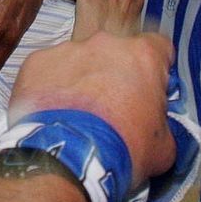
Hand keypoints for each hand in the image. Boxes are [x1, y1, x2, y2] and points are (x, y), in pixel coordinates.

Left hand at [7, 32, 176, 188]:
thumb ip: (164, 126)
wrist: (68, 158)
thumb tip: (158, 128)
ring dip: (81, 80)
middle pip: (115, 53)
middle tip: (111, 108)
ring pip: (79, 60)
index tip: (149, 90)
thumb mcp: (163, 147)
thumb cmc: (124, 150)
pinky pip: (47, 71)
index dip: (156, 70)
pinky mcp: (36, 62)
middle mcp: (105, 43)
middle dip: (115, 74)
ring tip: (76, 115)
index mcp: (142, 56)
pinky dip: (51, 87)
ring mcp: (67, 49)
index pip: (158, 48)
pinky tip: (51, 114)